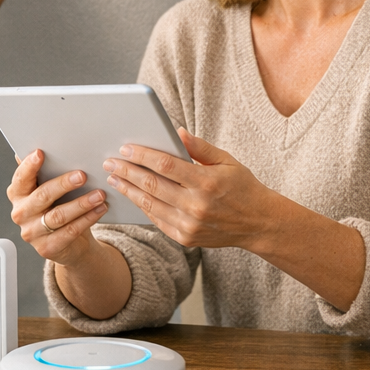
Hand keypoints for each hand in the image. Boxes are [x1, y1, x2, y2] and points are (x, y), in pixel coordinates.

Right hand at [7, 149, 108, 264]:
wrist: (67, 243)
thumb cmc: (56, 208)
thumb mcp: (48, 189)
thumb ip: (44, 172)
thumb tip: (42, 146)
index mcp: (17, 194)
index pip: (20, 178)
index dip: (29, 166)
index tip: (40, 153)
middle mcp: (21, 213)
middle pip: (42, 196)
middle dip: (63, 184)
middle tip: (82, 175)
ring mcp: (32, 232)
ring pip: (58, 216)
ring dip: (81, 203)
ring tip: (99, 194)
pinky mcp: (47, 248)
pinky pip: (70, 231)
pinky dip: (87, 219)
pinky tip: (99, 209)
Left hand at [103, 129, 278, 251]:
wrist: (259, 224)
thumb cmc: (243, 186)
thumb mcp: (227, 160)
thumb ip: (200, 146)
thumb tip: (176, 130)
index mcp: (207, 182)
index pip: (166, 165)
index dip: (142, 156)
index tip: (125, 148)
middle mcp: (196, 206)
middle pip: (152, 185)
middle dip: (127, 172)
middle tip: (109, 162)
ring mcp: (190, 225)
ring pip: (150, 205)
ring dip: (128, 190)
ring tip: (113, 178)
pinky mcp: (186, 238)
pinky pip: (157, 220)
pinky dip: (142, 207)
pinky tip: (131, 195)